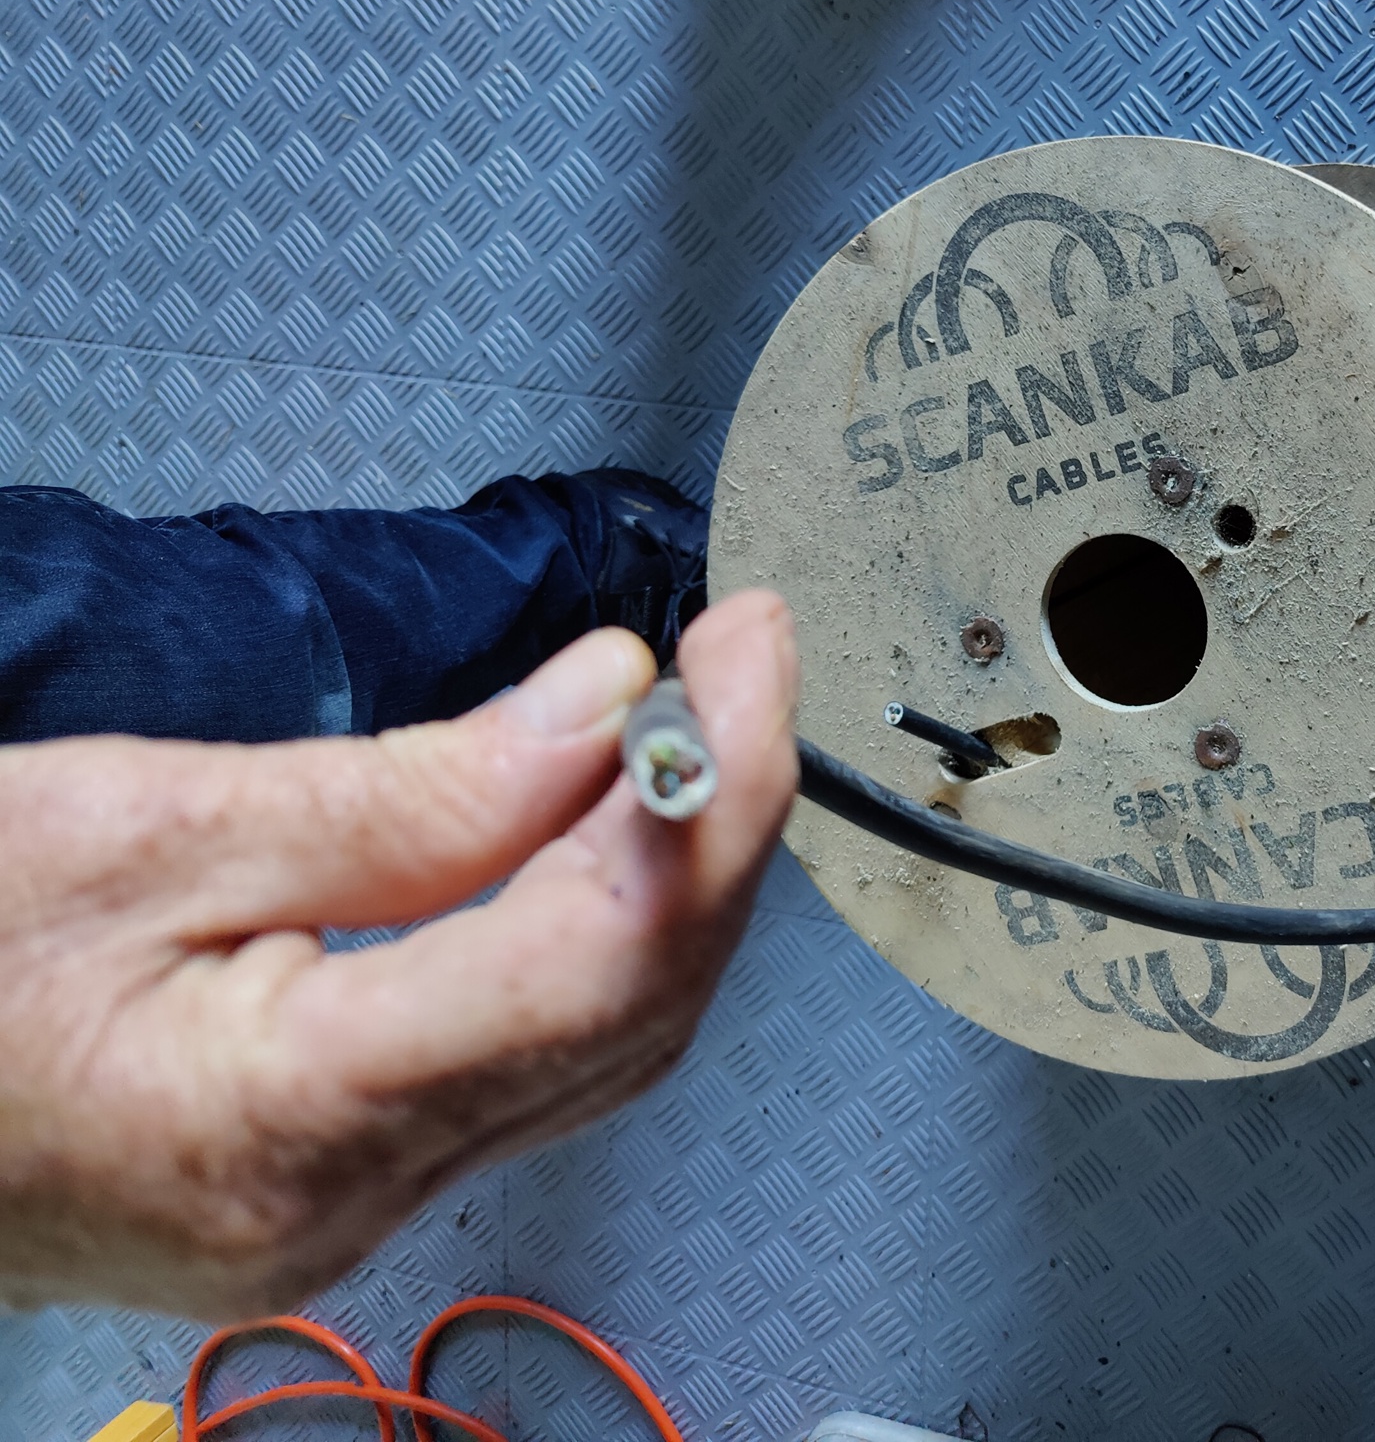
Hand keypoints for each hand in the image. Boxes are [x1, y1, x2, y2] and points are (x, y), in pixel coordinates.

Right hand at [0, 590, 799, 1317]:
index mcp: (292, 1125)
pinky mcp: (338, 1187)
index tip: (747, 646)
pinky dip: (595, 932)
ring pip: (603, 1043)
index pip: (605, 958)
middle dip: (718, 821)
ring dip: (672, 876)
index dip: (714, 792)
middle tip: (739, 656)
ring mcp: (351, 1215)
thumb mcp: (138, 827)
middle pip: (634, 1006)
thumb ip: (410, 790)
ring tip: (693, 717)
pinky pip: (529, 1060)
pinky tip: (603, 829)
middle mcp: (351, 1205)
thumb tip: (609, 706)